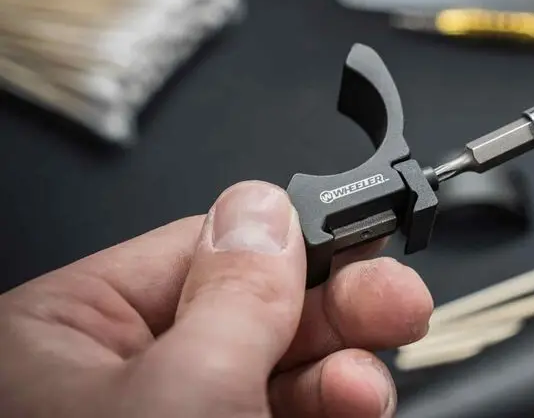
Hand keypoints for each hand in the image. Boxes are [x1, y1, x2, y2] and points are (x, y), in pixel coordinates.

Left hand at [0, 180, 432, 417]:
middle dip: (338, 304)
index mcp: (65, 332)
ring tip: (374, 377)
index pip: (203, 249)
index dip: (297, 239)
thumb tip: (270, 205)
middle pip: (254, 306)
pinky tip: (360, 400)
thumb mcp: (182, 390)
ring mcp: (173, 413)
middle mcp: (117, 373)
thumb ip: (237, 293)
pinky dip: (334, 403)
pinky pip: (288, 408)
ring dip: (345, 364)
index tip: (369, 230)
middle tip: (397, 297)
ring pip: (281, 365)